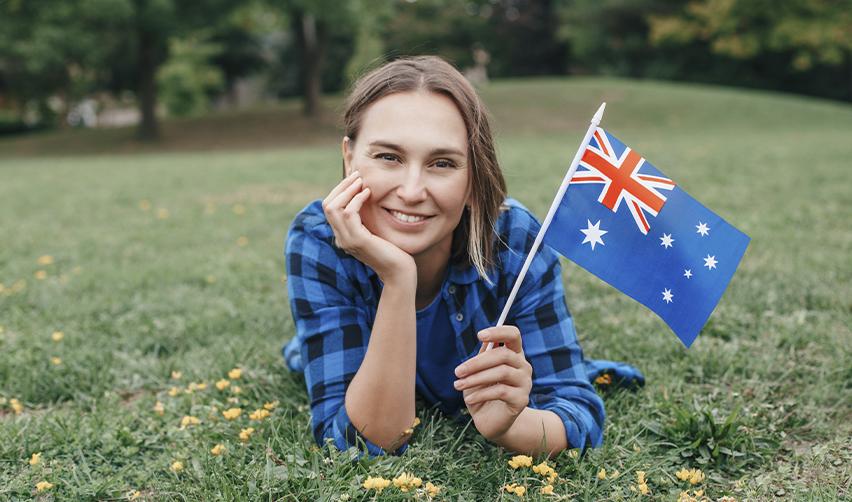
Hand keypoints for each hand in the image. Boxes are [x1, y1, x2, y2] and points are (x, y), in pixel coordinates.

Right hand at [322, 170, 415, 282]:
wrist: (399, 271)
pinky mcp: (358, 241)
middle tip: (356, 175)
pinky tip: (368, 193)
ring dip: (347, 190)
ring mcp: (347, 240)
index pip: (329, 208)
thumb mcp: (374, 231)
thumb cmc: (392, 251)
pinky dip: (357, 200)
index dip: (339, 191)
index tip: (354, 179)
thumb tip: (364, 194)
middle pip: (327, 205)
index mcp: (342, 236)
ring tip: (361, 181)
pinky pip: (349, 213)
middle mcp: (341, 239)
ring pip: (334, 207)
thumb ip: (366, 218)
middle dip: (341, 187)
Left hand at [453, 326, 532, 440]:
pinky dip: (481, 394)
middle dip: (477, 362)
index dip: (498, 332)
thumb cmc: (482, 393)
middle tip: (457, 372)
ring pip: (502, 372)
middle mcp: (523, 366)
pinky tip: (469, 399)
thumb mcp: (478, 373)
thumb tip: (483, 341)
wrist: (490, 422)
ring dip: (476, 378)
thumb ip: (482, 356)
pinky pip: (501, 391)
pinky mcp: (522, 399)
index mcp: (513, 355)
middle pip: (503, 354)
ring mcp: (525, 383)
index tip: (479, 335)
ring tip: (458, 385)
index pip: (513, 335)